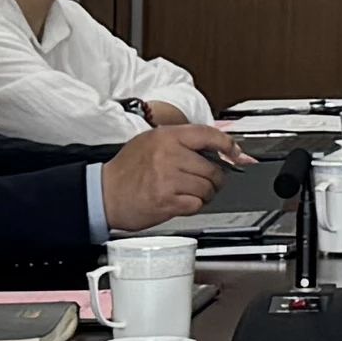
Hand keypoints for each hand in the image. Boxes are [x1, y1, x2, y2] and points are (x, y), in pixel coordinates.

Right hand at [102, 123, 234, 228]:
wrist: (104, 194)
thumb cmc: (127, 170)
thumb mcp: (150, 142)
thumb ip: (180, 142)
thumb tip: (213, 147)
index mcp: (165, 136)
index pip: (207, 134)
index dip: (228, 144)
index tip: (237, 153)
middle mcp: (168, 155)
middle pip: (212, 167)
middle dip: (215, 178)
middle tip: (207, 181)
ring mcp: (168, 178)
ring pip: (207, 187)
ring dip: (205, 194)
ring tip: (192, 193)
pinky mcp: (167, 201)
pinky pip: (197, 204)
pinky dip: (194, 205)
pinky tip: (183, 202)